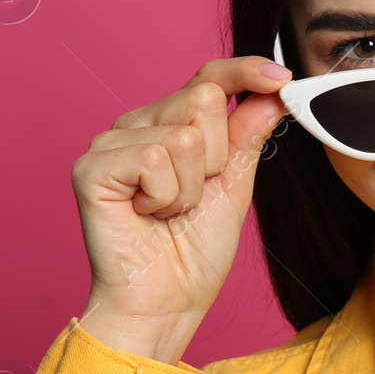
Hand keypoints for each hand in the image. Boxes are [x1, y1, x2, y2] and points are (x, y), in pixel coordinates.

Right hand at [71, 57, 291, 363]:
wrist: (167, 302)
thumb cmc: (194, 252)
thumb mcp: (235, 186)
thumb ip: (248, 136)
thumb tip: (274, 92)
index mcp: (169, 125)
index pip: (209, 78)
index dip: (245, 71)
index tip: (282, 78)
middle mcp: (137, 125)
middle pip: (203, 99)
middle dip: (218, 158)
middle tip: (193, 197)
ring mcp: (110, 144)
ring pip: (184, 135)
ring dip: (191, 187)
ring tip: (168, 212)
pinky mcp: (92, 168)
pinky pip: (154, 158)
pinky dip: (164, 196)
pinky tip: (145, 215)